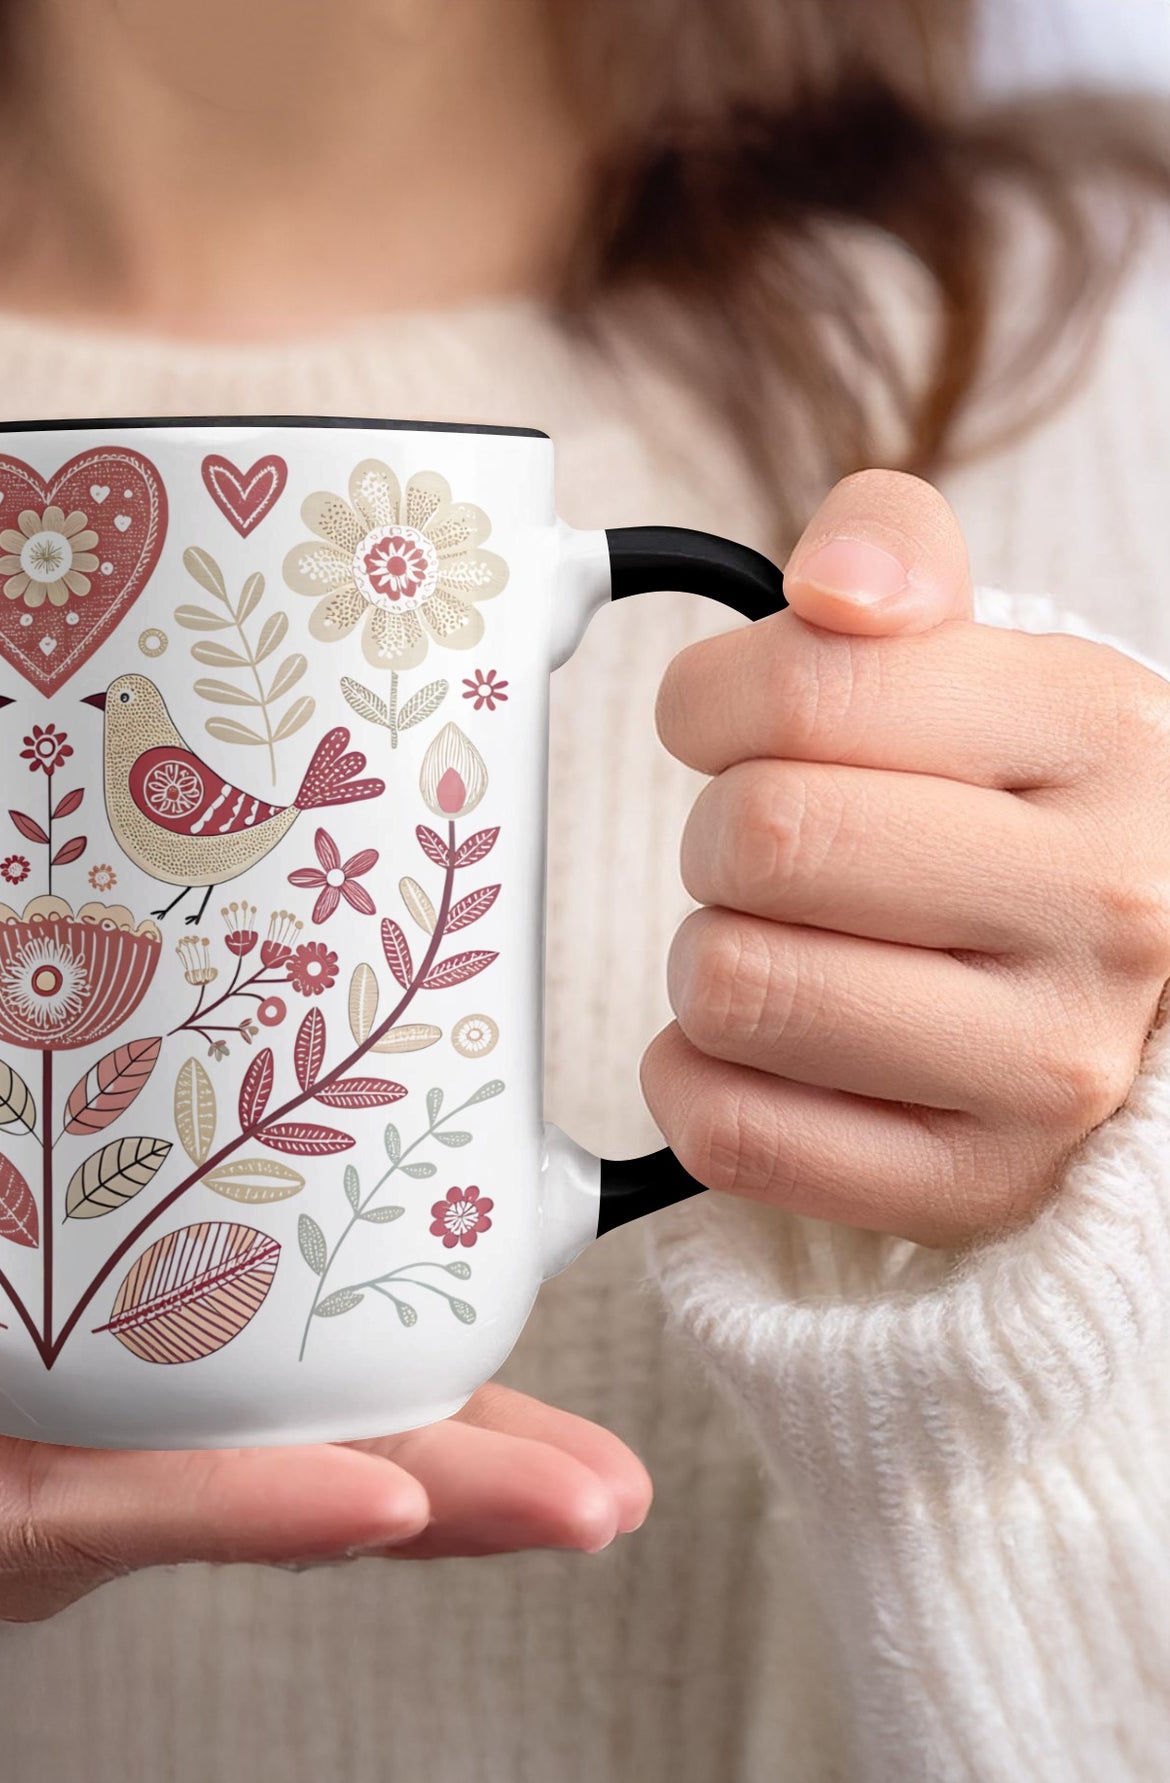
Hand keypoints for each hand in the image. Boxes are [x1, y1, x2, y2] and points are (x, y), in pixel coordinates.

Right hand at [0, 1133, 650, 1620]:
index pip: (91, 1514)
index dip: (239, 1509)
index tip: (385, 1496)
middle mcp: (17, 1497)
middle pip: (233, 1508)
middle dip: (418, 1509)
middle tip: (592, 1500)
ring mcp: (71, 1453)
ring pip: (269, 1467)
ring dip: (435, 1465)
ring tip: (594, 1470)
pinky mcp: (100, 1398)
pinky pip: (247, 1409)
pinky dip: (367, 1397)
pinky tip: (476, 1374)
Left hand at [647, 470, 1169, 1248]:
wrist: (1131, 990)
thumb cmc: (1016, 813)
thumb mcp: (985, 658)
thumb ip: (893, 557)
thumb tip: (833, 585)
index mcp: (1103, 733)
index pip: (804, 691)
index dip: (709, 703)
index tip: (727, 727)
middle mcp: (1107, 905)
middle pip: (756, 841)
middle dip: (716, 836)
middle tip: (766, 853)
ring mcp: (1048, 1066)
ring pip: (732, 987)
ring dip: (708, 959)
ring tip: (780, 946)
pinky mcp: (971, 1186)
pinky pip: (731, 1131)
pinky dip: (695, 1081)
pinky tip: (758, 1049)